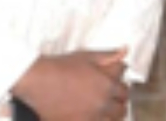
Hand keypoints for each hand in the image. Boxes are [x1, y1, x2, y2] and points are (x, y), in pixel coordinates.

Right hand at [12, 47, 129, 120]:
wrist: (40, 81)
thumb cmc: (64, 66)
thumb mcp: (89, 56)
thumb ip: (110, 55)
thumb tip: (125, 51)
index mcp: (107, 86)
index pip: (124, 91)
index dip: (122, 87)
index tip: (117, 85)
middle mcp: (102, 105)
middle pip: (121, 109)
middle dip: (119, 103)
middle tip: (113, 98)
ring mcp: (89, 118)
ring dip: (111, 116)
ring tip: (105, 109)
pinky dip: (98, 120)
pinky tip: (93, 115)